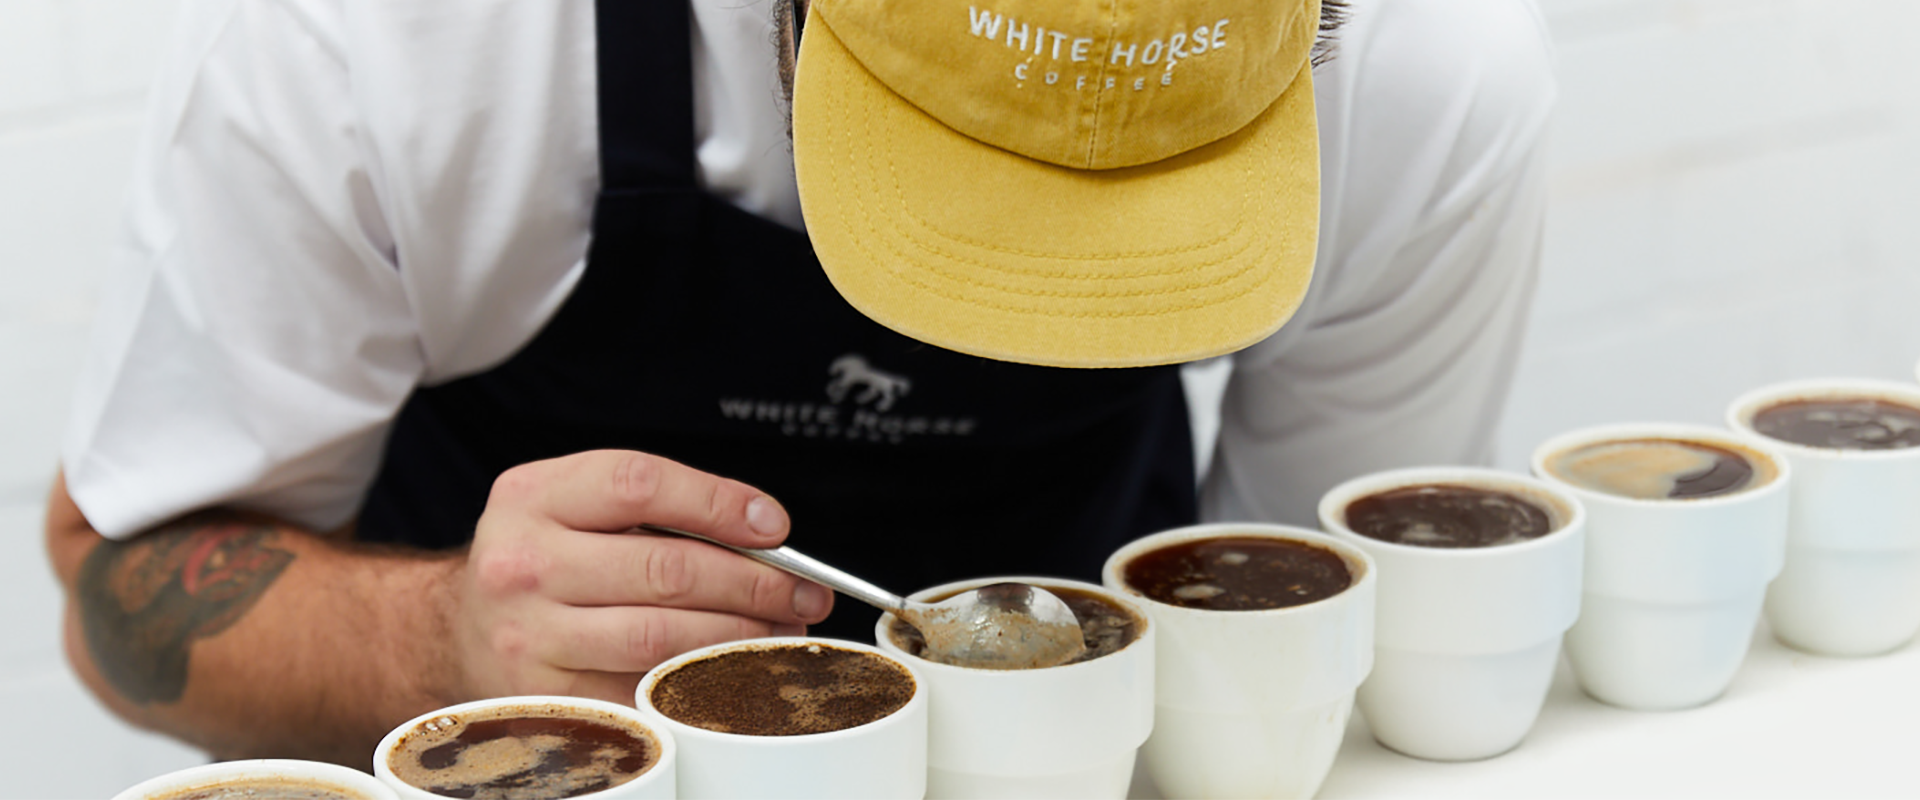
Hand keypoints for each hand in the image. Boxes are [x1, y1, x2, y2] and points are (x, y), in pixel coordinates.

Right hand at [451, 450, 832, 703]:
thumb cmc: (536, 560)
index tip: (773, 525)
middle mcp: (523, 564)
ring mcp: (530, 638)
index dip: (719, 503)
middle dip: (754, 581)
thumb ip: (655, 508)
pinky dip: (701, 683)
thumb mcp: (571, 504)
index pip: (641, 486)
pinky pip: (642, 692)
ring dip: (739, 635)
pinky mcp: (546, 698)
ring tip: (780, 628)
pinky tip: (734, 670)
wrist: (454, 629)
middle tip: (803, 589)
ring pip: (660, 638)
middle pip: (665, 569)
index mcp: (533, 497)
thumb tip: (763, 535)